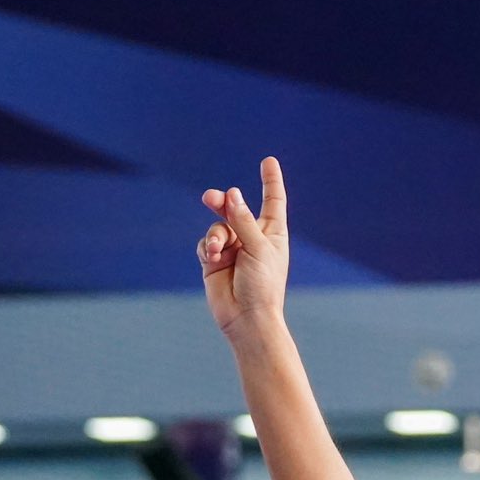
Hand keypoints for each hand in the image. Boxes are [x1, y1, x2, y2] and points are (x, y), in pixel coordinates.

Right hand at [198, 157, 290, 338]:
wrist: (246, 318)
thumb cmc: (262, 285)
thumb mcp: (257, 248)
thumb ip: (243, 220)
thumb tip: (231, 194)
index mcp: (273, 234)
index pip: (272, 201)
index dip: (270, 181)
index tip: (268, 161)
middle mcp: (253, 238)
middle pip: (235, 209)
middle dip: (222, 202)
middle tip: (211, 198)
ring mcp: (233, 249)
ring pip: (217, 226)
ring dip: (215, 235)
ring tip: (218, 249)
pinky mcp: (215, 260)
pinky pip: (206, 242)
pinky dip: (207, 247)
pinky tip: (212, 258)